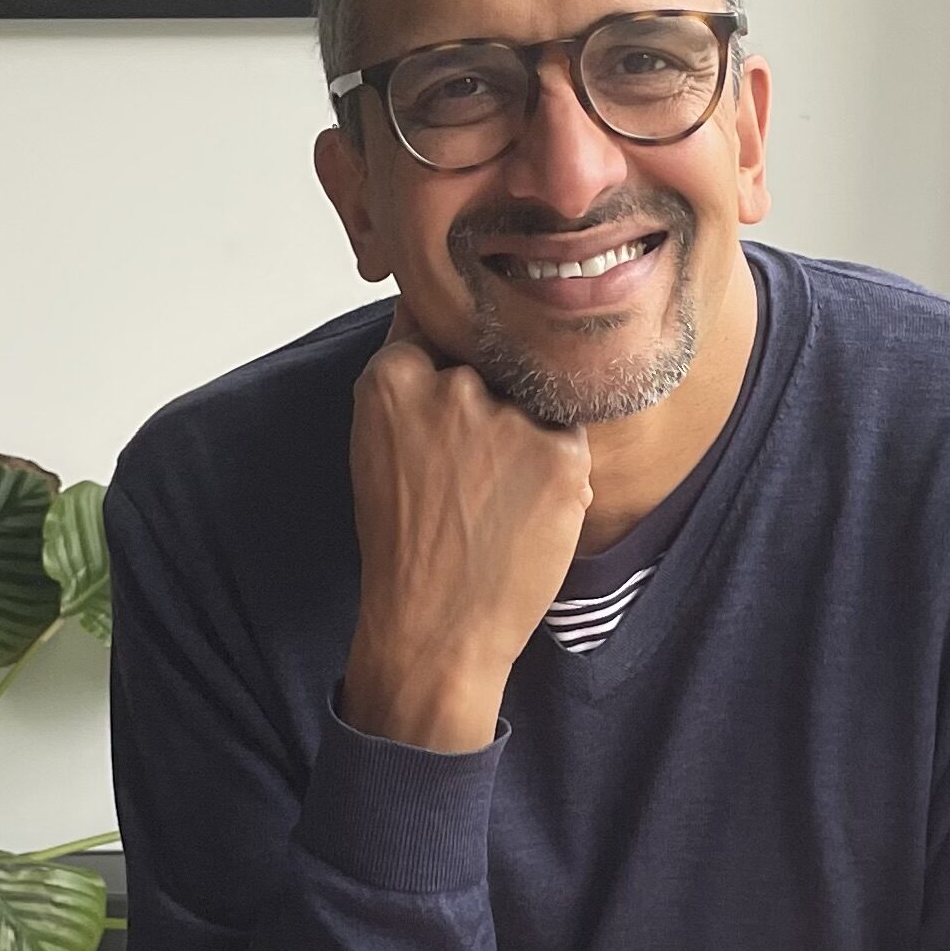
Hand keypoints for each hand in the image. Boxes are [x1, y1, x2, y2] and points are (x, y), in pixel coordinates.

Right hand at [341, 298, 592, 749]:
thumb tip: (446, 330)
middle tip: (474, 470)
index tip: (463, 372)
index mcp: (391, 379)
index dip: (456, 346)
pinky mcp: (560, 452)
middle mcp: (450, 385)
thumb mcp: (380, 449)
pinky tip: (527, 514)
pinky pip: (569, 441)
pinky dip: (558, 475)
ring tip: (498, 500)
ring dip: (528, 438)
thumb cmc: (405, 545)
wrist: (434, 629)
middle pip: (494, 361)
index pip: (438, 321)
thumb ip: (411, 387)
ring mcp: (507, 417)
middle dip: (494, 400)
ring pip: (535, 401)